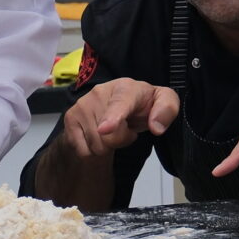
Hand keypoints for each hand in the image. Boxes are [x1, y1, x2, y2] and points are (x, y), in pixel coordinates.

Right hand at [59, 78, 178, 159]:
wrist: (118, 102)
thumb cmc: (142, 103)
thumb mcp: (164, 102)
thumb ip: (167, 110)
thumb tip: (156, 127)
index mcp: (126, 88)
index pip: (119, 104)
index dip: (113, 117)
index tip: (105, 129)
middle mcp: (99, 92)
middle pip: (109, 137)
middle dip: (122, 140)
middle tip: (127, 128)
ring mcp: (82, 105)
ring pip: (96, 146)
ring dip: (108, 145)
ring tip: (113, 130)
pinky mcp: (70, 118)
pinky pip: (83, 150)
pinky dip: (93, 149)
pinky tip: (100, 134)